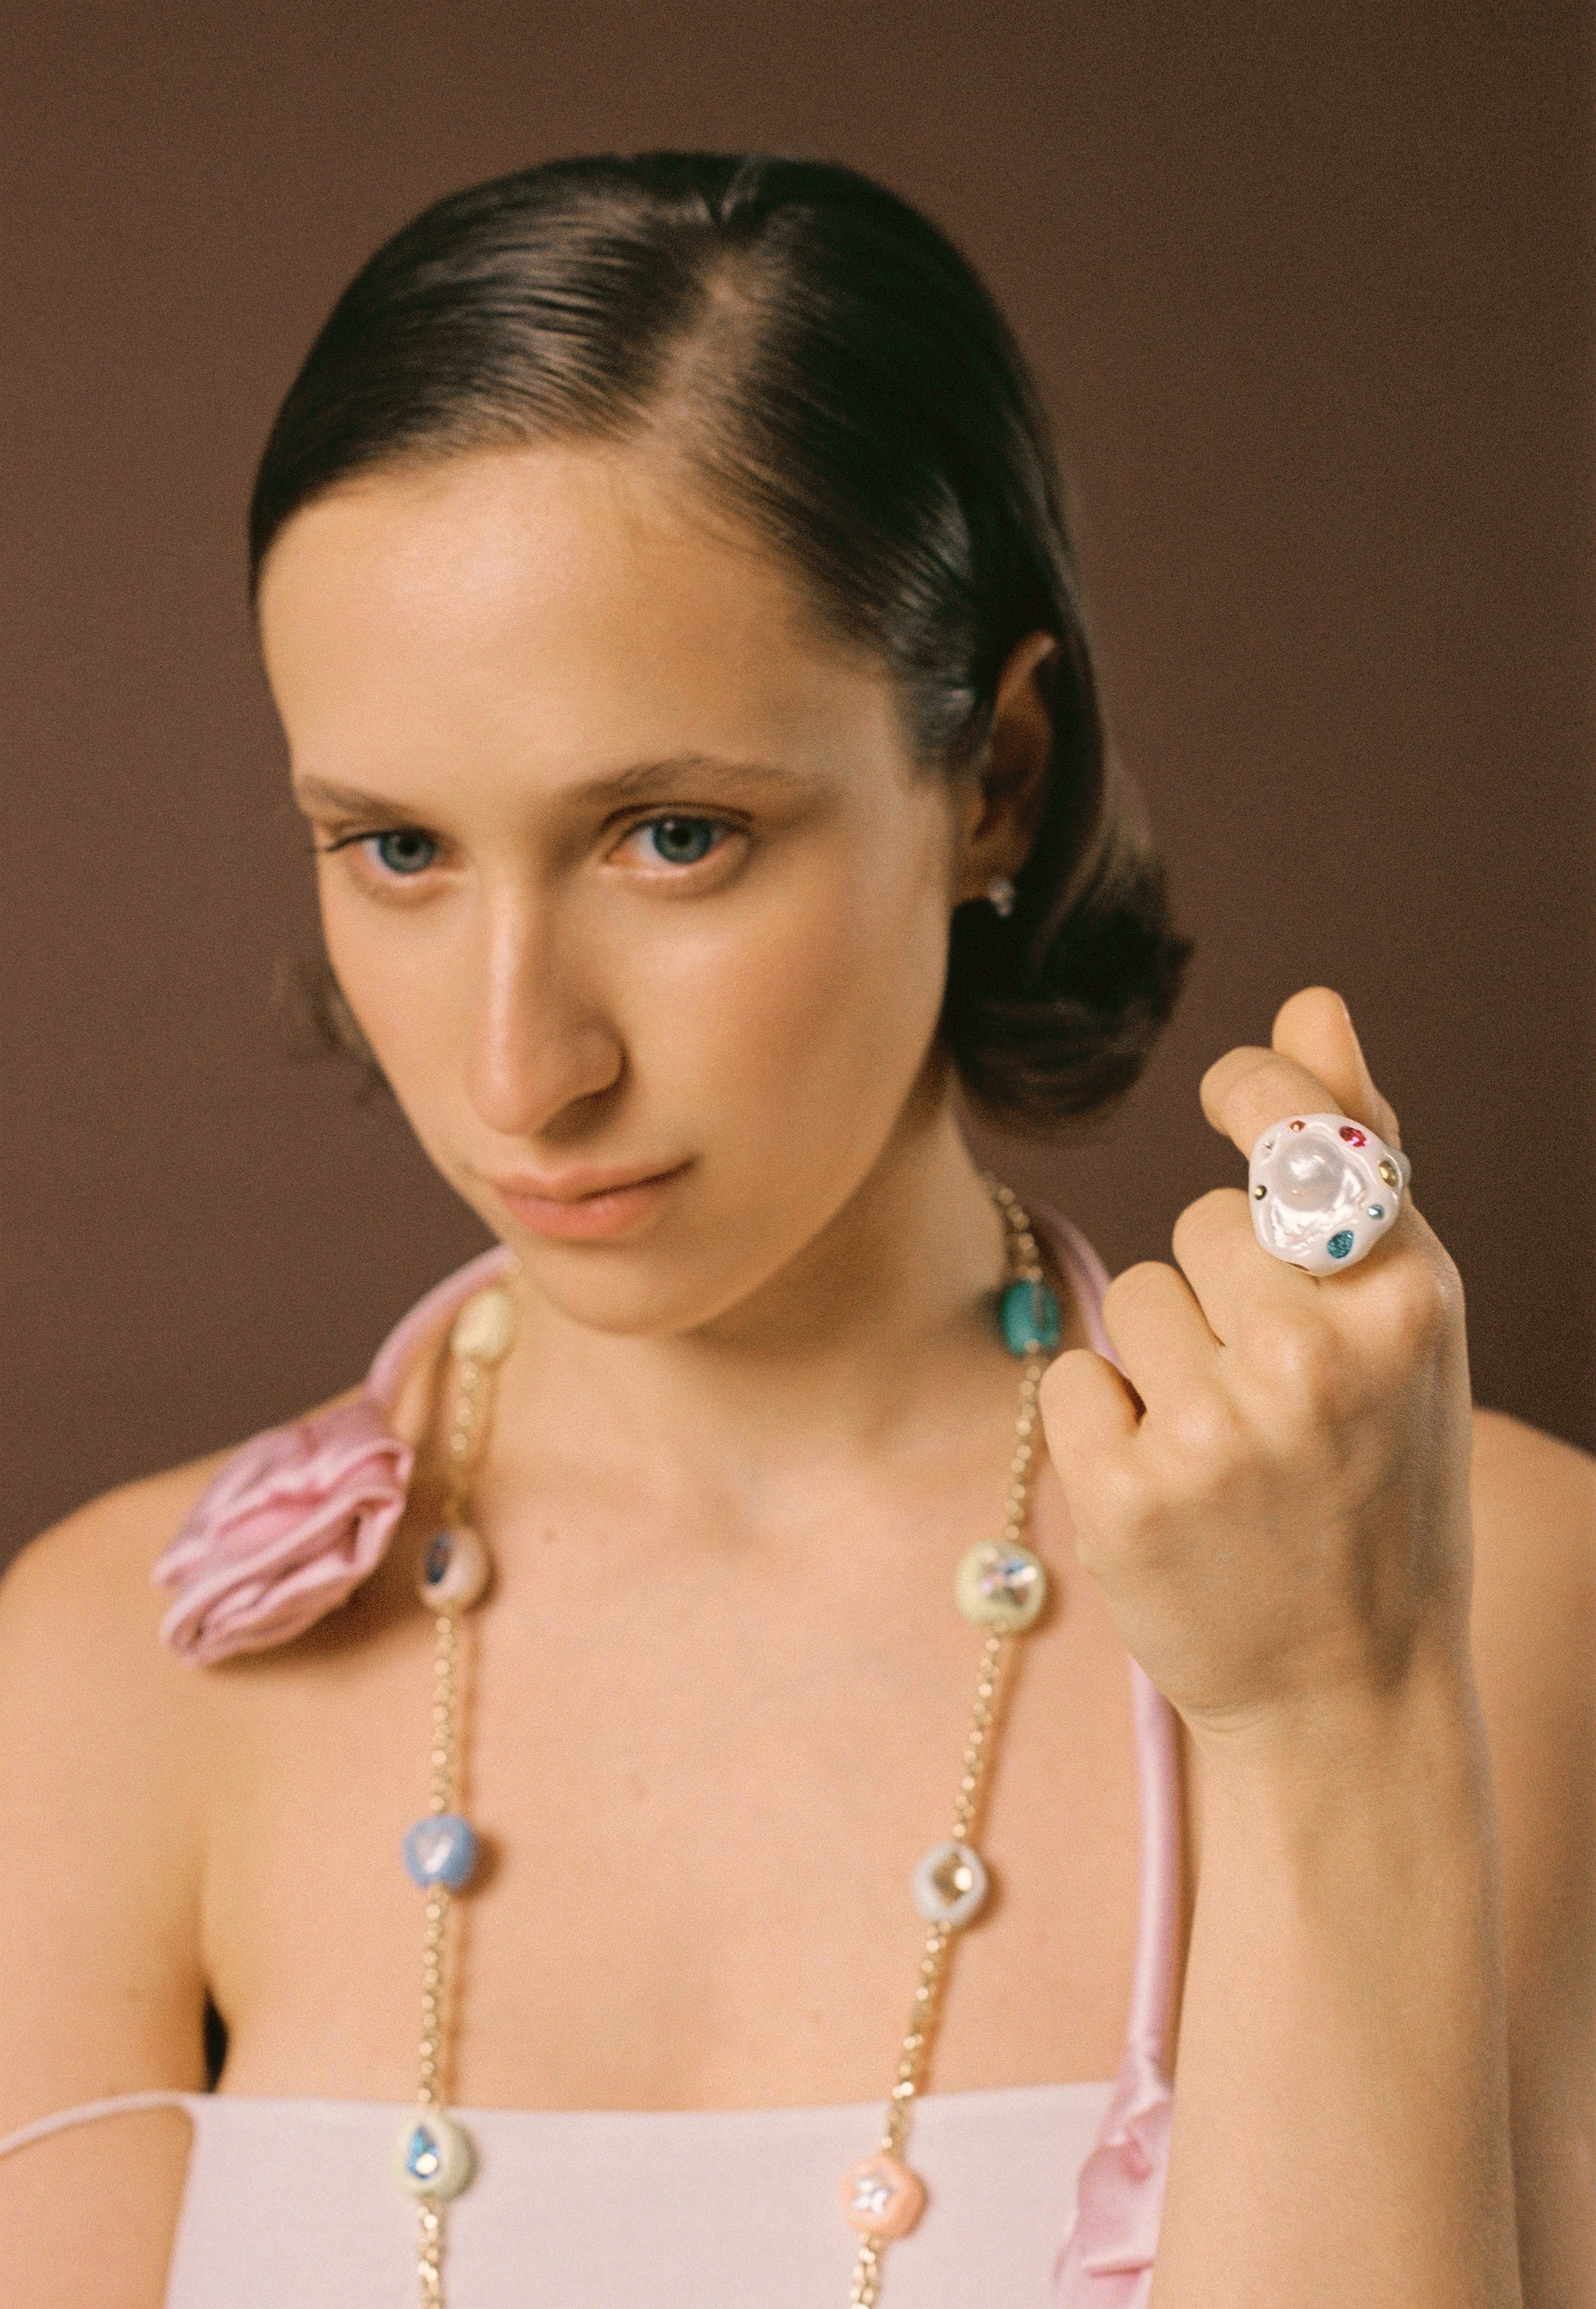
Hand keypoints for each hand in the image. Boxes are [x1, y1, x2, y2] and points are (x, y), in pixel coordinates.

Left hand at [1040, 985, 1474, 1739]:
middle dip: (1225, 1287)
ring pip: (1135, 1295)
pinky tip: (1175, 1486)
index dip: (1251, 1087)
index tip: (1227, 1092)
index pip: (1295, 1124)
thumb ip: (1357, 1154)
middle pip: (1203, 1221)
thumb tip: (1313, 998)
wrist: (1349, 1689)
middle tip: (1279, 1387)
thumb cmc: (1384, 1480)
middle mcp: (1319, 1359)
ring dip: (1167, 1356)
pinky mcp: (1129, 1497)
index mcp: (1409, 1302)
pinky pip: (1079, 1375)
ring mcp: (1221, 1433)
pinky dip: (1111, 1421)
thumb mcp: (1409, 1324)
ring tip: (1235, 1445)